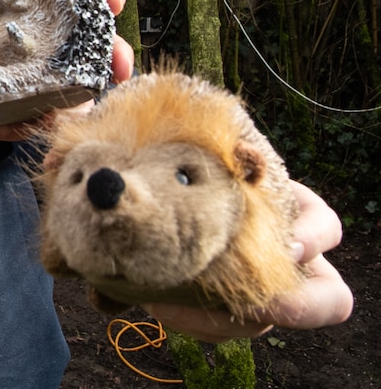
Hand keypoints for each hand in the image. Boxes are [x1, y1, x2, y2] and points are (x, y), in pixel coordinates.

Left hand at [0, 0, 134, 140]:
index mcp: (28, 1)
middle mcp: (37, 38)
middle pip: (90, 46)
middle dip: (113, 55)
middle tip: (119, 66)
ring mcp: (25, 75)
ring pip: (69, 91)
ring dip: (74, 104)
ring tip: (63, 111)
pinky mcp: (4, 106)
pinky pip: (26, 122)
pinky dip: (19, 128)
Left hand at [142, 180, 353, 341]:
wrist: (162, 196)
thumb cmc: (197, 169)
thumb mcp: (218, 161)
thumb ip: (235, 160)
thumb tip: (242, 152)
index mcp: (297, 218)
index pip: (327, 229)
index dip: (313, 239)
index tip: (287, 245)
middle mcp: (291, 264)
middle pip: (326, 301)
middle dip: (295, 307)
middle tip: (257, 303)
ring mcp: (260, 294)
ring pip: (260, 325)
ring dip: (221, 318)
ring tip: (173, 300)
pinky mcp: (223, 313)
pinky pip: (219, 331)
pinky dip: (190, 321)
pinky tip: (158, 302)